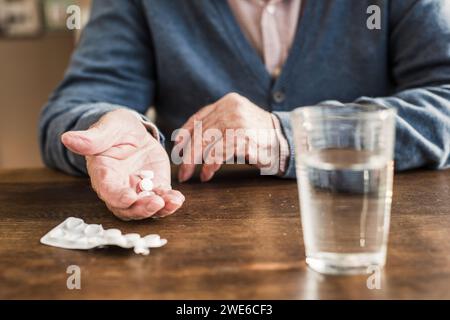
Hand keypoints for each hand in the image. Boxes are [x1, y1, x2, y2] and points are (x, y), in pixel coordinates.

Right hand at [61, 109, 184, 219]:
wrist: (133, 132)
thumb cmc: (116, 128)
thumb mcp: (108, 127)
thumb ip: (92, 137)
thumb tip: (67, 138)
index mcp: (103, 173)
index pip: (108, 190)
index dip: (118, 196)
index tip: (130, 198)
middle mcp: (118, 187)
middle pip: (126, 207)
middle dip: (141, 208)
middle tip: (157, 202)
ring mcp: (137, 190)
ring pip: (144, 208)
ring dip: (159, 209)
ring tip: (173, 201)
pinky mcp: (154, 188)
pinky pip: (161, 200)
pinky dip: (170, 202)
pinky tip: (178, 199)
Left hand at [174, 93, 280, 181]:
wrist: (285, 140)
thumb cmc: (258, 135)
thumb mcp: (237, 121)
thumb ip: (216, 124)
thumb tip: (185, 139)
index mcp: (228, 101)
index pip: (200, 116)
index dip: (185, 132)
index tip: (177, 147)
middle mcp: (232, 108)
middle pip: (201, 131)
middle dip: (188, 153)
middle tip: (182, 170)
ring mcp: (238, 122)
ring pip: (207, 142)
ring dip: (196, 161)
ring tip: (193, 174)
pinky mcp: (244, 138)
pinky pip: (220, 153)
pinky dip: (210, 165)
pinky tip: (207, 174)